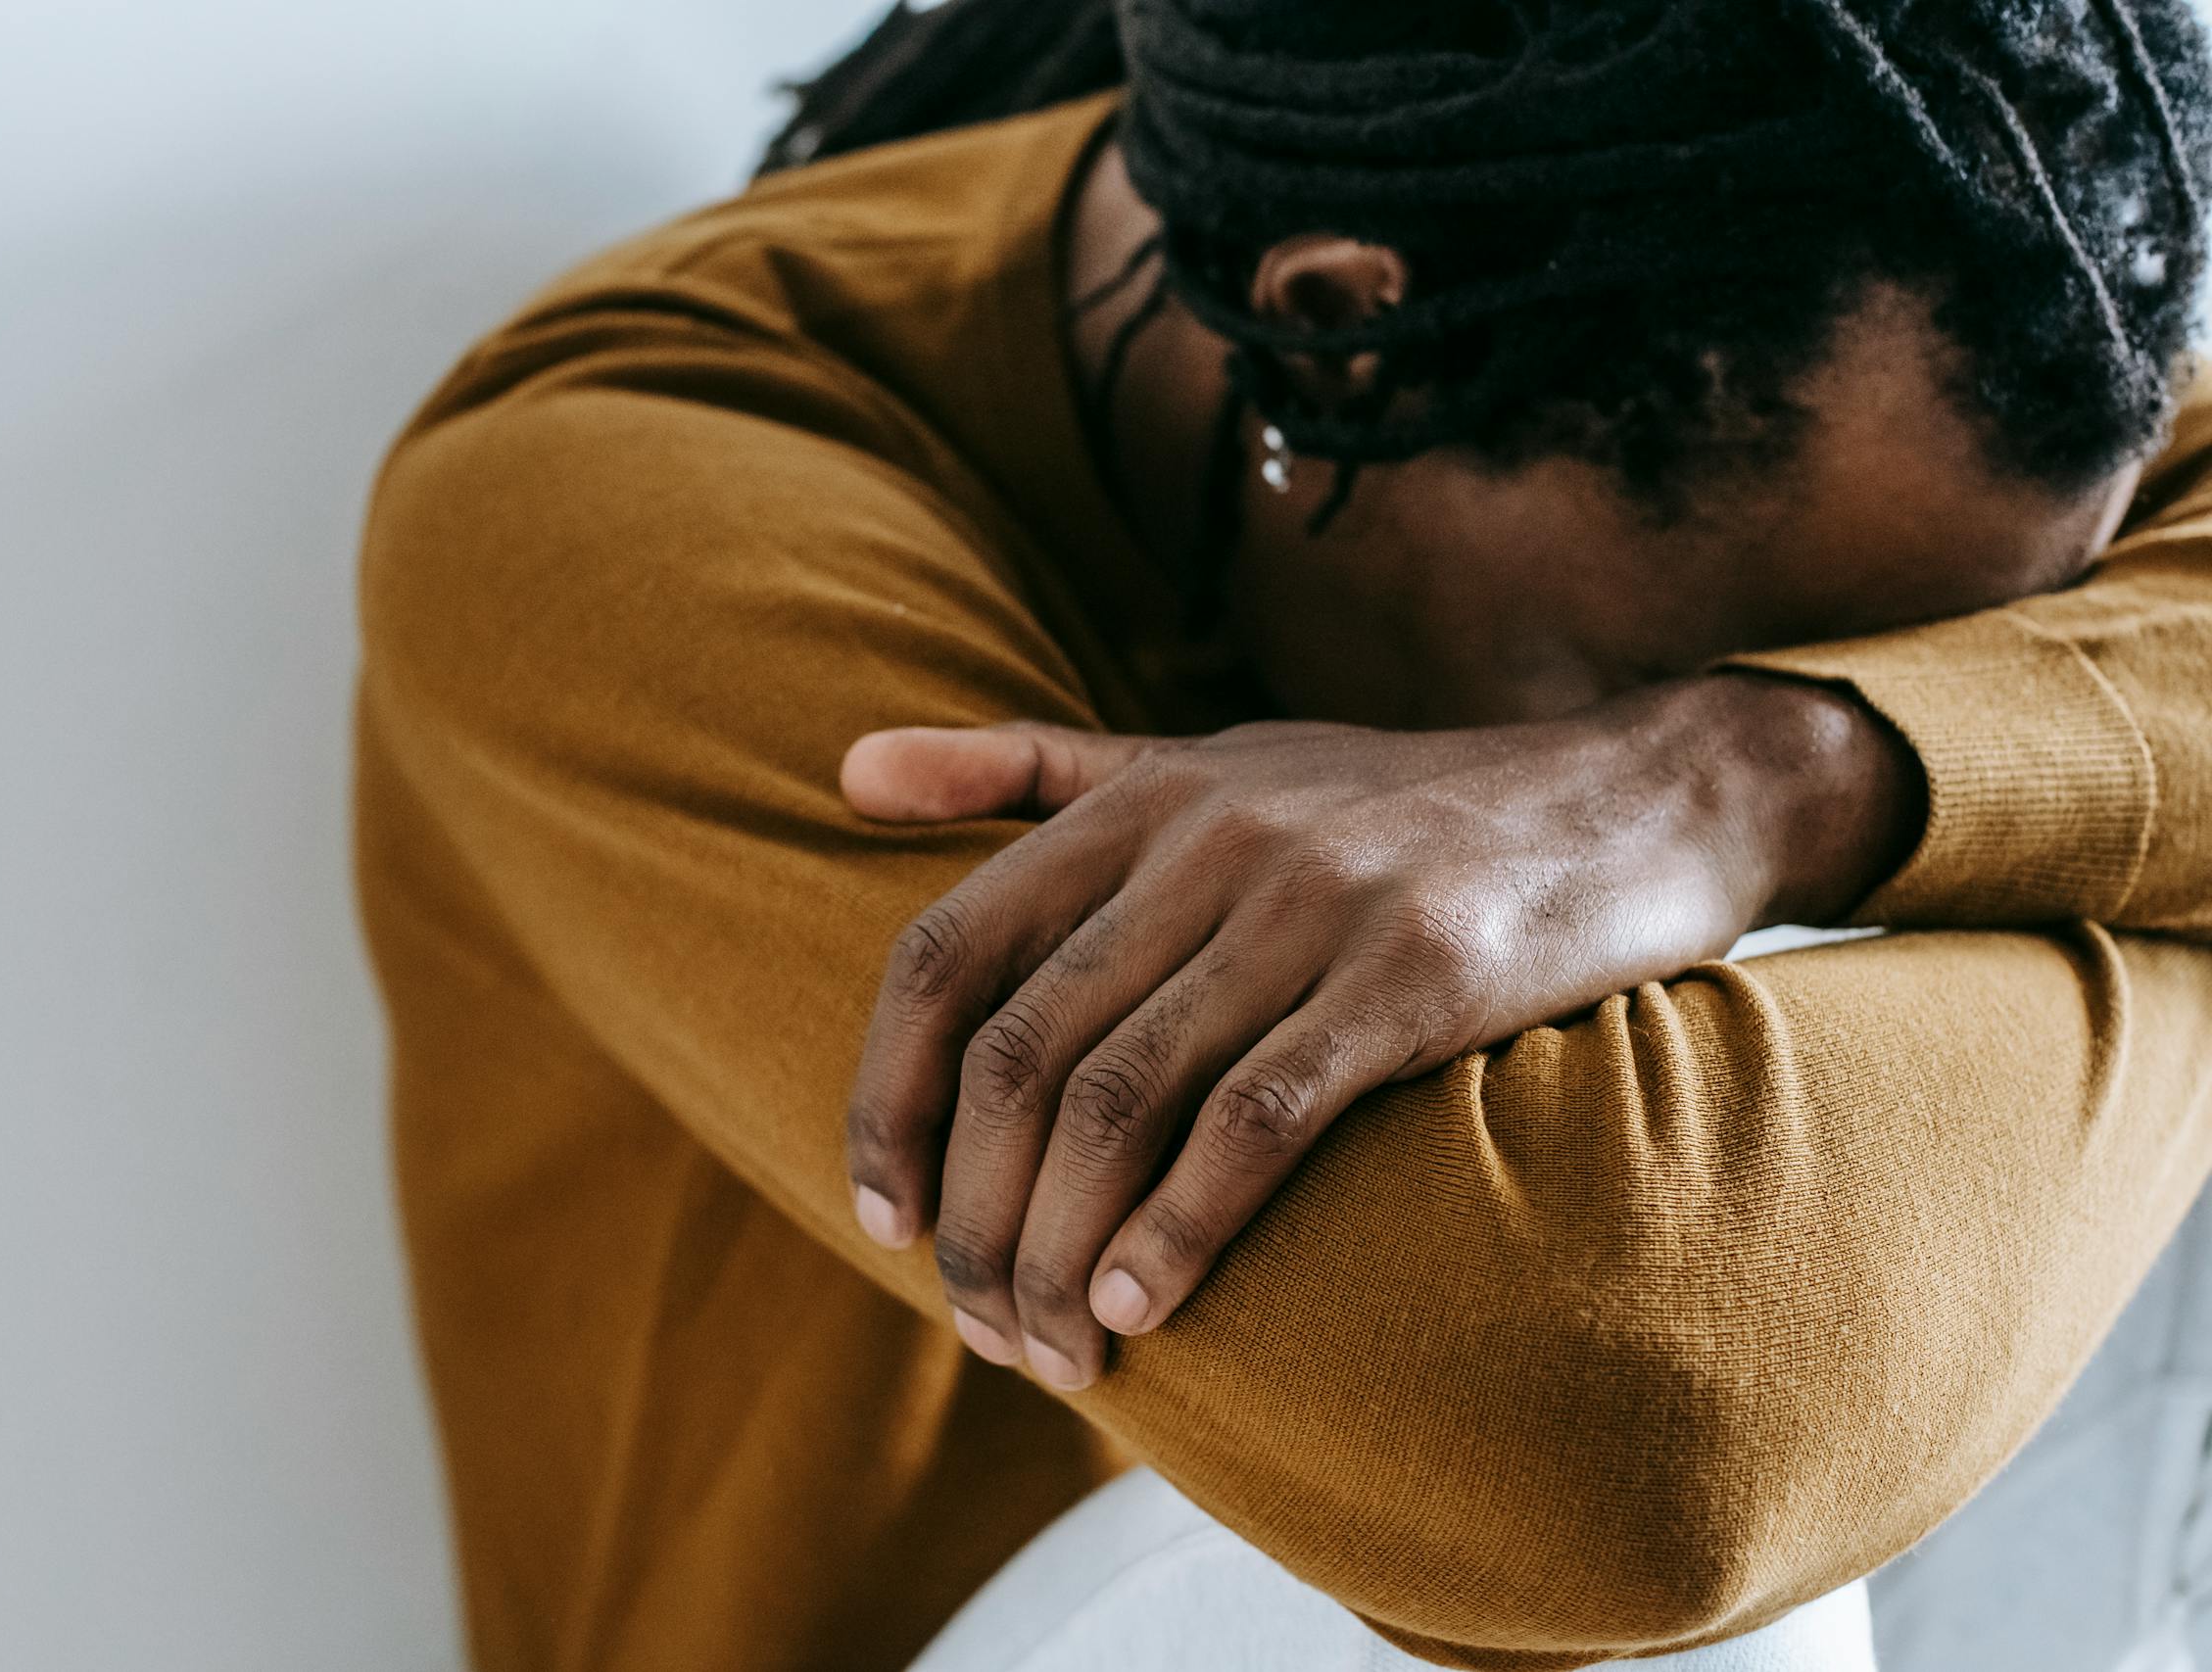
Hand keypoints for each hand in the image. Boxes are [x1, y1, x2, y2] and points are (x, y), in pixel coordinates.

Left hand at [840, 674, 1917, 1390]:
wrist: (1634, 798)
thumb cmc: (1391, 805)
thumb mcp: (1205, 755)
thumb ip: (1027, 767)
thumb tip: (845, 767)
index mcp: (1140, 798)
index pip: (947, 956)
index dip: (887, 1099)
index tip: (879, 1215)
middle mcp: (1209, 842)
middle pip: (1019, 1056)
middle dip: (972, 1216)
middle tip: (972, 1321)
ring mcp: (1311, 907)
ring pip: (1119, 1103)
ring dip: (1057, 1251)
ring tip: (1047, 1349)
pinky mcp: (1414, 979)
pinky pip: (1254, 1122)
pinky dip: (1179, 1231)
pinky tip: (1141, 1308)